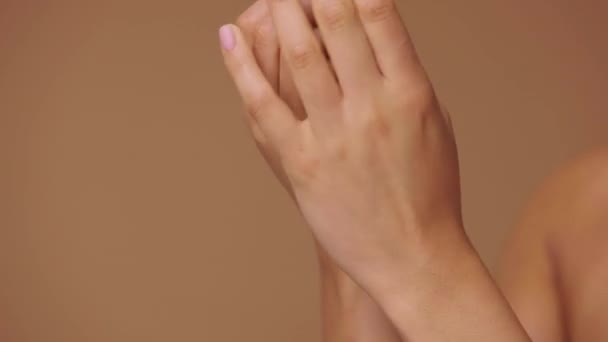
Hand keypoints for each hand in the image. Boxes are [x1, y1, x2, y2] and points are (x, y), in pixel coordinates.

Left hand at [220, 0, 462, 293]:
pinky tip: (228, 37)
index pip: (379, 13)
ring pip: (298, 54)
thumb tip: (379, 39)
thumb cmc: (429, 191)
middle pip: (336, 21)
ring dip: (278, 12)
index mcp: (412, 91)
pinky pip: (263, 105)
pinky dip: (241, 67)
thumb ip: (407, 78)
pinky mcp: (303, 163)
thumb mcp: (434, 125)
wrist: (414, 255)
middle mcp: (374, 106)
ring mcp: (336, 135)